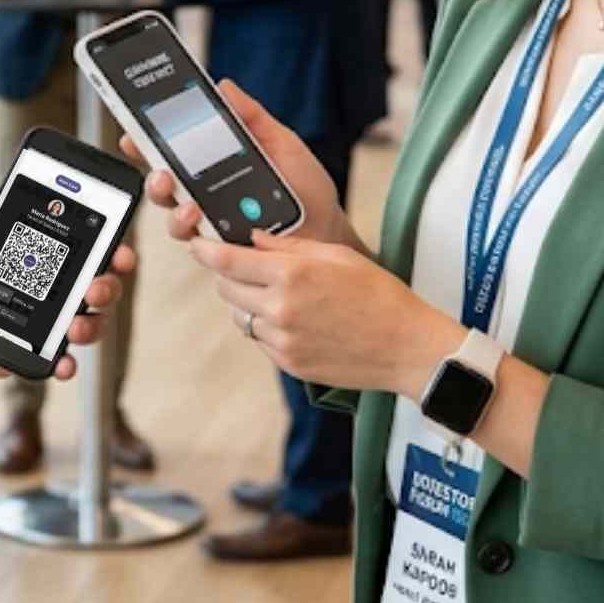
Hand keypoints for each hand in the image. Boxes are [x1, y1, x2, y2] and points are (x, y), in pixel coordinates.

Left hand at [0, 185, 135, 381]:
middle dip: (108, 286)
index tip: (120, 249)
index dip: (113, 247)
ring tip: (76, 326)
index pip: (87, 247)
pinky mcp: (32, 350)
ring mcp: (46, 321)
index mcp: (42, 254)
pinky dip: (67, 364)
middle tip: (96, 287)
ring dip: (93, 325)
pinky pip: (59, 359)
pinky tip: (63, 363)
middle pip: (98, 286)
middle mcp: (53, 287)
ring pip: (88, 323)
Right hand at [123, 79, 357, 249]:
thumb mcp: (281, 143)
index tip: (133, 132)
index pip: (172, 152)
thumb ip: (252, 118)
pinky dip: (198, 237)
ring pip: (174, 219)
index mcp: (213, 164)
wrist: (329, 230)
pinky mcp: (224, 251)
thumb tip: (224, 86)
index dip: (147, 142)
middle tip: (160, 172)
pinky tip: (206, 227)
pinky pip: (199, 247)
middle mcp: (205, 195)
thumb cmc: (306, 188)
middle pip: (164, 187)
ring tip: (189, 205)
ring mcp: (212, 224)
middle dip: (153, 179)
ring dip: (174, 210)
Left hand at [189, 231, 458, 395]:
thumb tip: (252, 239)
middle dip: (227, 274)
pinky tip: (294, 319)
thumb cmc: (378, 294)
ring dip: (246, 302)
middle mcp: (280, 308)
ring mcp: (282, 340)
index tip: (197, 243)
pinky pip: (260, 339)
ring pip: (240, 315)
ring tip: (275, 294)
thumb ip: (289, 247)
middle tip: (244, 266)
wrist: (406, 347)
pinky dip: (266, 326)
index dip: (204, 249)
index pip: (225, 260)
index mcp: (292, 274)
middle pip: (225, 288)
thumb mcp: (336, 256)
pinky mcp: (288, 363)